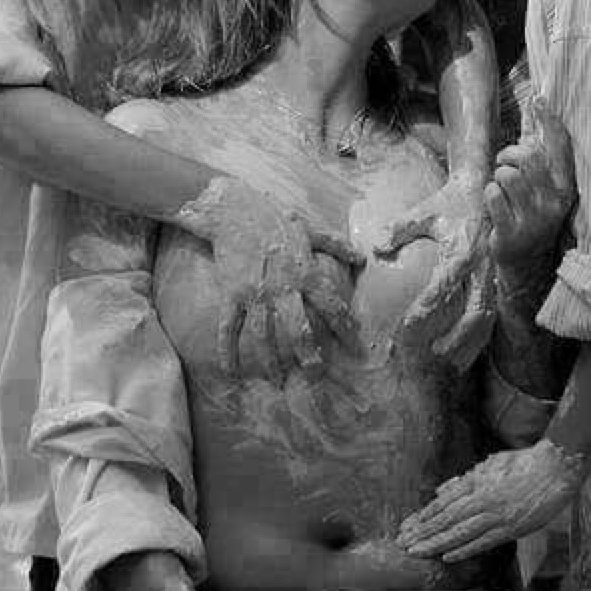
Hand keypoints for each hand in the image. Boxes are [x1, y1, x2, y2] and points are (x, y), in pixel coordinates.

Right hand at [182, 177, 364, 379]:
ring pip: (264, 336)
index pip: (333, 307)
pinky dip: (227, 351)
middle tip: (316, 377)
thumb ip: (336, 247)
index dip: (346, 330)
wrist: (233, 209)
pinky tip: (231, 371)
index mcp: (306, 273)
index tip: (356, 350)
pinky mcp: (231, 294)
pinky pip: (228, 328)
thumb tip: (362, 257)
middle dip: (309, 357)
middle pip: (298, 331)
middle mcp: (283, 288)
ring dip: (271, 362)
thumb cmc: (274, 218)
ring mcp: (255, 294)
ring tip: (278, 381)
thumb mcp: (309, 230)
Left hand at [374, 174, 494, 370]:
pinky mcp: (497, 278)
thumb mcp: (424, 210)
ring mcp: (493, 273)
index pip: (442, 288)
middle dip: (457, 336)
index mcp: (462, 249)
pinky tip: (469, 351)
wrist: (486, 187)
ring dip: (472, 341)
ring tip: (453, 363)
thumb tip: (375, 248)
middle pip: (474, 309)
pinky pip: (493, 311)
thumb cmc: (451, 201)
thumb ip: (398, 229)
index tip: (406, 329)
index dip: (424, 312)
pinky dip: (482, 334)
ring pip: (487, 315)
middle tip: (435, 354)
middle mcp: (482, 265)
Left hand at [396, 438, 588, 561]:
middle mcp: (482, 499)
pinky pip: (484, 541)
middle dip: (422, 533)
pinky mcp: (512, 527)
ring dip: (437, 543)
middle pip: (446, 518)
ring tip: (417, 552)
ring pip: (460, 532)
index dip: (423, 517)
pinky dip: (465, 549)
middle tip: (403, 544)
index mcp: (476, 482)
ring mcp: (497, 514)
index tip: (406, 527)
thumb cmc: (524, 463)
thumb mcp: (490, 464)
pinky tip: (448, 557)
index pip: (443, 503)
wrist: (556, 468)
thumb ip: (466, 479)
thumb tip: (441, 490)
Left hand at [486, 97, 575, 282]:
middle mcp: (553, 203)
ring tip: (501, 188)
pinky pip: (493, 196)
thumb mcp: (546, 192)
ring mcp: (533, 219)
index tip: (539, 100)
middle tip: (504, 162)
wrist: (526, 264)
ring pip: (507, 176)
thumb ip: (544, 161)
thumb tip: (538, 115)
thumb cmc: (532, 217)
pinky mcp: (511, 232)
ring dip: (498, 177)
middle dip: (510, 154)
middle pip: (529, 157)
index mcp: (565, 190)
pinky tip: (496, 206)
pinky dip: (490, 195)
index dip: (550, 122)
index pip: (561, 149)